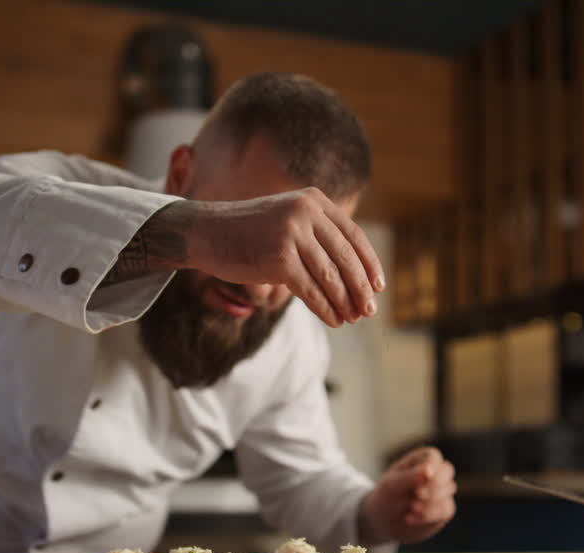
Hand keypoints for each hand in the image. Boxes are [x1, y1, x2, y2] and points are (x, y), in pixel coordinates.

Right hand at [184, 188, 384, 326]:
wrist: (205, 232)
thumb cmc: (247, 232)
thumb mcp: (287, 219)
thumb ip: (316, 233)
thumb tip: (352, 271)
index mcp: (313, 201)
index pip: (353, 235)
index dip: (369, 264)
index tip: (378, 286)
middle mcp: (306, 212)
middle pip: (346, 257)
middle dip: (360, 288)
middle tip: (369, 310)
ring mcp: (292, 234)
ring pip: (330, 276)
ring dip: (345, 302)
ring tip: (352, 319)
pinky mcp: (279, 258)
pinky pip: (311, 290)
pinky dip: (326, 308)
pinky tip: (333, 320)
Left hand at [360, 447, 455, 544]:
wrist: (385, 523)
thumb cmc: (387, 497)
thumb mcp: (392, 486)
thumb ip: (410, 477)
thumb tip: (429, 471)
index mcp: (420, 460)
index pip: (433, 457)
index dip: (432, 466)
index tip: (426, 476)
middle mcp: (435, 472)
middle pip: (447, 470)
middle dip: (434, 484)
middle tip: (417, 494)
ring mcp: (442, 490)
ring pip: (449, 489)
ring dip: (430, 500)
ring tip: (411, 507)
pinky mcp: (445, 509)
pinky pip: (446, 509)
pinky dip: (428, 515)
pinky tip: (410, 518)